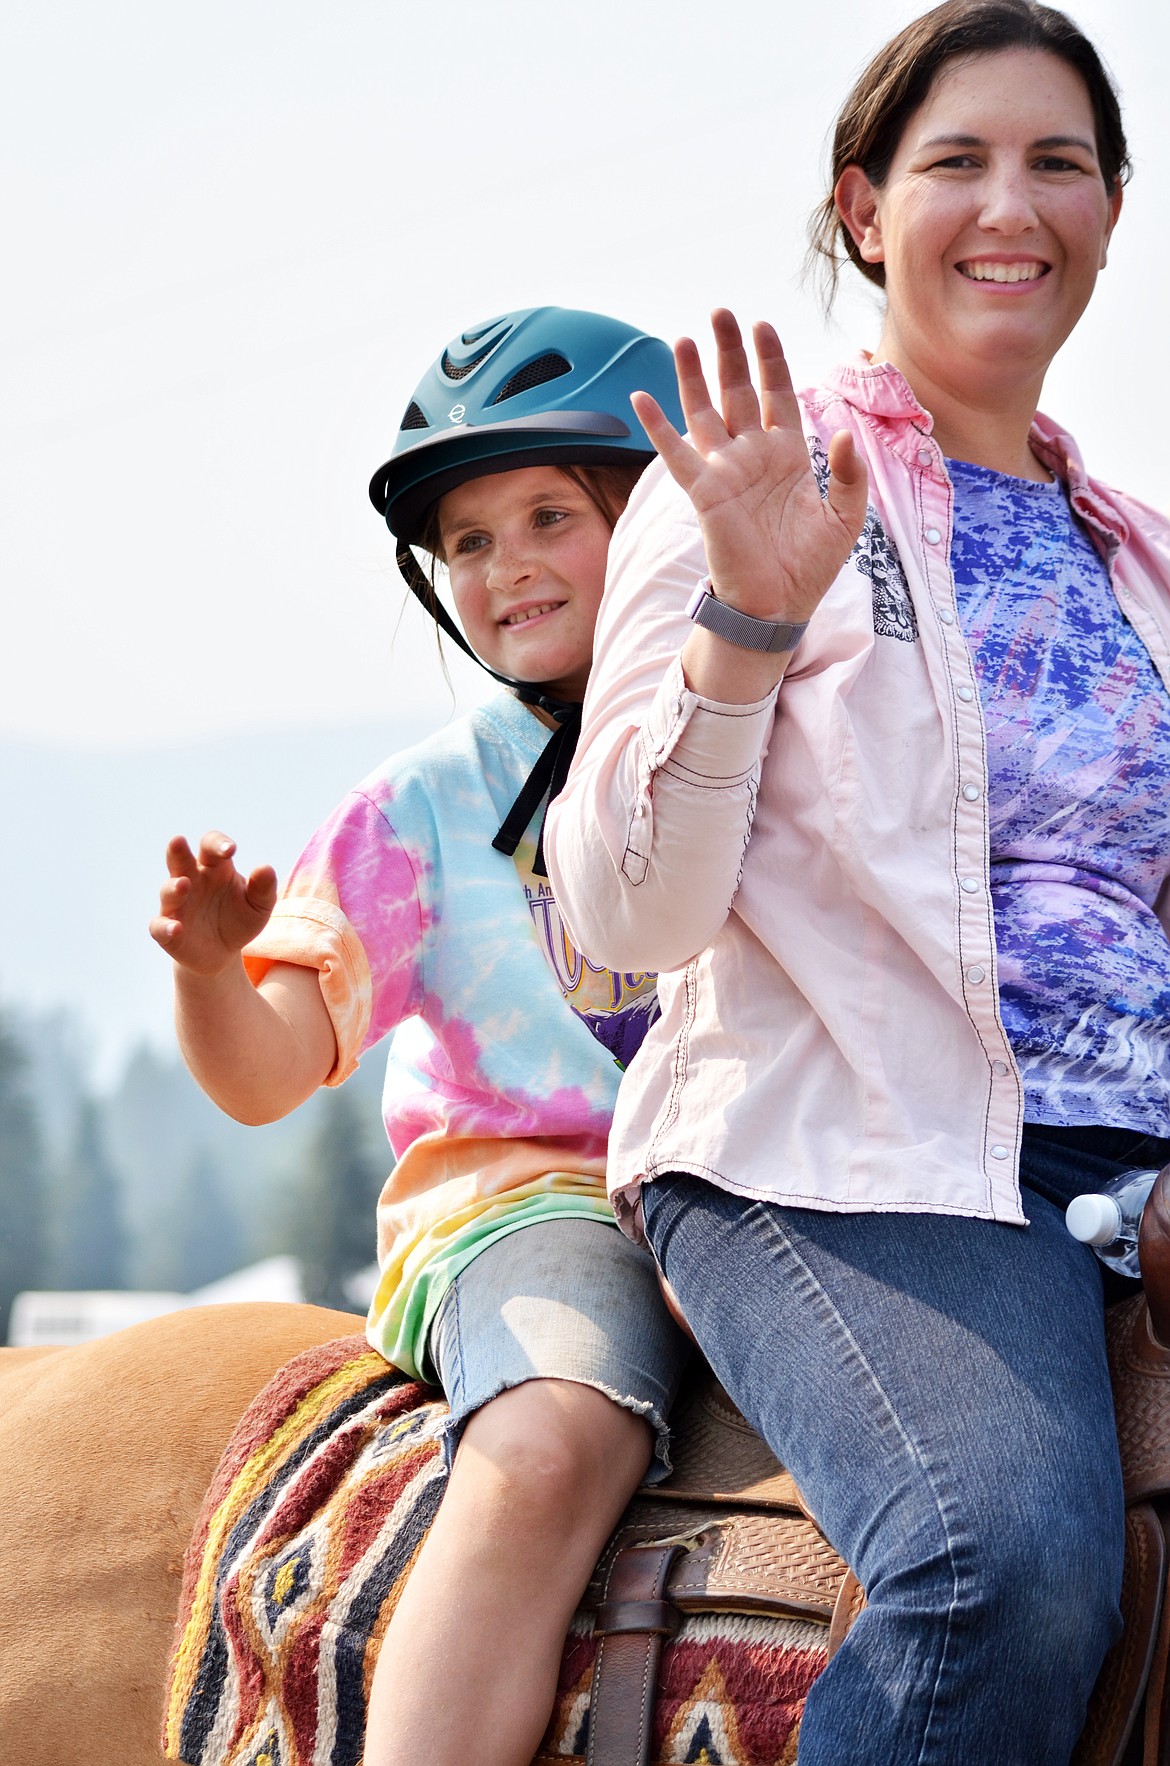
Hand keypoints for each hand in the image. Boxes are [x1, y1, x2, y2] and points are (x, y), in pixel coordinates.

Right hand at [149, 831, 276, 976]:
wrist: (224, 953)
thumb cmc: (240, 919)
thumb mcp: (258, 905)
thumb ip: (264, 887)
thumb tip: (266, 867)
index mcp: (214, 869)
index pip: (211, 847)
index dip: (218, 844)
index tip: (231, 850)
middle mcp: (190, 881)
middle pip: (179, 859)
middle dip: (177, 850)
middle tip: (178, 840)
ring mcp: (176, 905)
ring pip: (168, 890)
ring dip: (174, 887)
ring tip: (183, 885)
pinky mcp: (167, 931)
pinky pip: (159, 926)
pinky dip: (165, 927)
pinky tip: (176, 929)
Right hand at [631, 310, 867, 622]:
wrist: (778, 606)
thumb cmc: (811, 565)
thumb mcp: (845, 516)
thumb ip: (849, 473)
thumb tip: (844, 432)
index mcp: (788, 455)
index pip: (776, 394)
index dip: (770, 361)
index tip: (762, 325)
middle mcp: (752, 456)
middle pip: (736, 391)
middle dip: (729, 352)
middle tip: (720, 312)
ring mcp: (725, 472)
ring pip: (704, 412)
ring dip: (693, 376)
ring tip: (684, 339)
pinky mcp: (704, 493)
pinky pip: (676, 454)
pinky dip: (658, 427)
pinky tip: (642, 398)